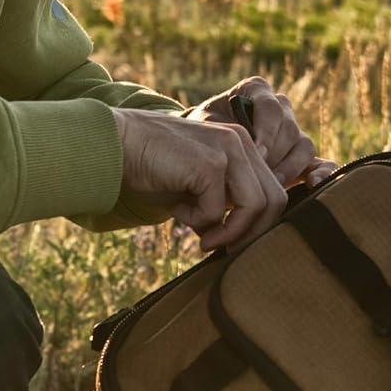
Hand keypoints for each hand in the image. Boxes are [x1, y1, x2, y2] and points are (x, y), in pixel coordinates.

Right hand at [113, 108, 289, 254]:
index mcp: (241, 145)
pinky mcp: (210, 163)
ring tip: (204, 240)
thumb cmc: (151, 167)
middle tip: (222, 249)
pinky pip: (217, 210)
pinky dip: (198, 221)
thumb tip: (234, 241)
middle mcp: (241, 142)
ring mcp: (228, 149)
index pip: (272, 191)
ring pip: (255, 206)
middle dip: (251, 234)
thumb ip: (220, 205)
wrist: (115, 144)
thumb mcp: (194, 188)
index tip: (228, 242)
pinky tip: (177, 211)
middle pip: (274, 200)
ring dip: (230, 232)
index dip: (257, 224)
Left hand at [185, 76, 336, 188]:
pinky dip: (322, 172)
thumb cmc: (203, 136)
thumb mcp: (205, 127)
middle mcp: (279, 106)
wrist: (205, 153)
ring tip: (271, 184)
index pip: (271, 107)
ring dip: (289, 167)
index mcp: (256, 90)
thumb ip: (221, 130)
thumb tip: (245, 148)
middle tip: (259, 173)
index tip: (255, 152)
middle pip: (289, 128)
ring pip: (304, 145)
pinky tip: (314, 184)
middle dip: (275, 153)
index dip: (266, 131)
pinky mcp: (301, 156)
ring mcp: (293, 130)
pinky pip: (322, 161)